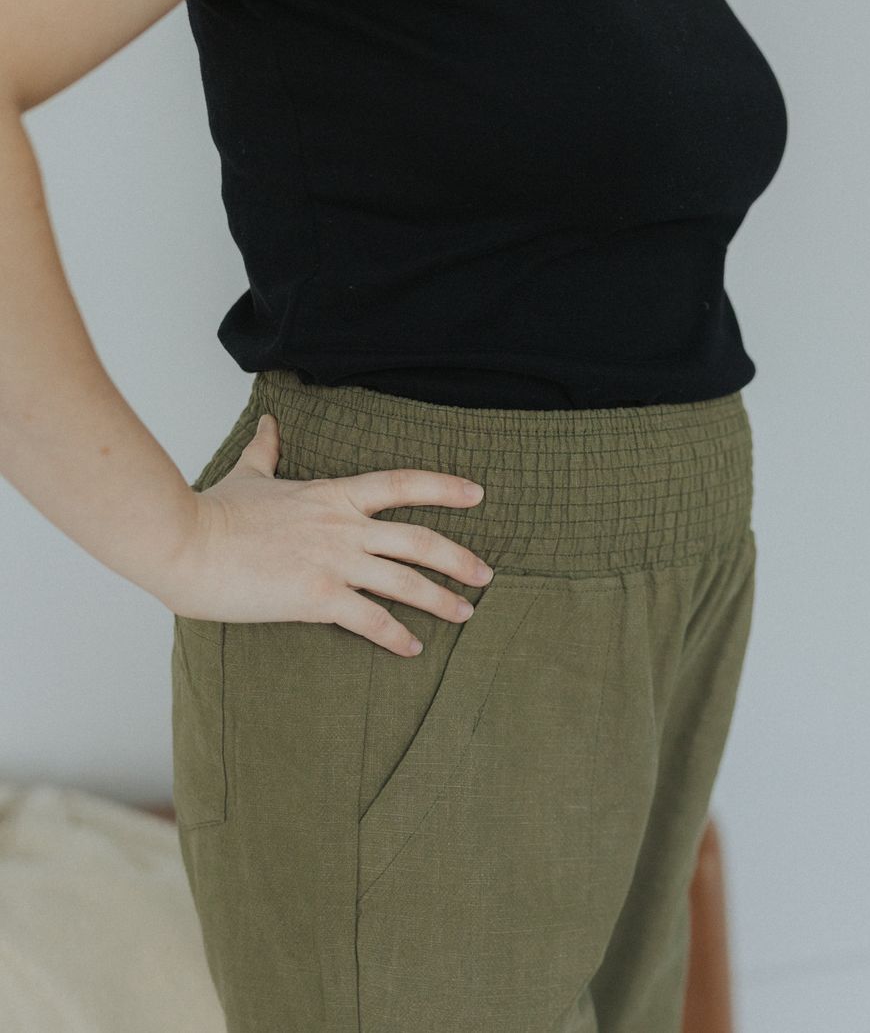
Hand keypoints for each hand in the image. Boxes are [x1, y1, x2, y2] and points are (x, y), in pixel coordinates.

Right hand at [160, 414, 494, 655]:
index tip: (477, 494)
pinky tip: (413, 648)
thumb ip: (267, 451)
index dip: (444, 487)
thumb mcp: (248, 474)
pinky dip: (396, 636)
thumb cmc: (210, 513)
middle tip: (486, 575)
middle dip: (459, 559)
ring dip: (441, 600)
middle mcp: (343, 528)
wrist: (181, 542)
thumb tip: (268, 423)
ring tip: (465, 614)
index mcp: (333, 496)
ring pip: (406, 582)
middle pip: (419, 540)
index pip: (402, 484)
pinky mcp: (318, 598)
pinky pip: (371, 620)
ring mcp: (334, 562)